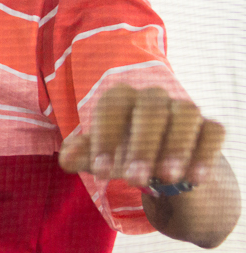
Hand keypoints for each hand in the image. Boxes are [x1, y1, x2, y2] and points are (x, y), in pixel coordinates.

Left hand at [59, 84, 225, 187]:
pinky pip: (212, 132)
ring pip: (185, 114)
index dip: (105, 137)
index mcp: (122, 98)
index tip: (100, 172)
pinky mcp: (208, 128)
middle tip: (132, 179)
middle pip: (150, 108)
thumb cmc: (122, 153)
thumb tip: (65, 158)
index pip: (112, 105)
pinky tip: (193, 179)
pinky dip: (204, 153)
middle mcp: (154, 97)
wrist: (160, 166)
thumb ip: (81, 155)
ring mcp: (183, 110)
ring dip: (176, 146)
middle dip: (141, 144)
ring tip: (166, 178)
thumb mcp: (100, 157)